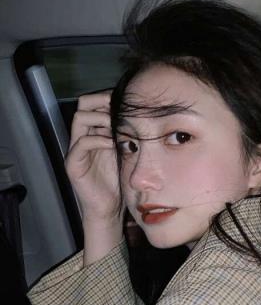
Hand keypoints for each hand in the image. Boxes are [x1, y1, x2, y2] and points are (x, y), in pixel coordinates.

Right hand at [65, 91, 122, 225]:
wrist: (109, 207)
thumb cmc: (118, 180)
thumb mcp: (125, 153)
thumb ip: (126, 136)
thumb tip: (142, 117)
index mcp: (95, 133)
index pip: (94, 104)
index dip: (107, 97)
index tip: (127, 97)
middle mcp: (83, 137)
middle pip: (84, 105)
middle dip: (102, 101)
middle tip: (120, 105)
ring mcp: (76, 150)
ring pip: (80, 119)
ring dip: (100, 117)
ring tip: (116, 123)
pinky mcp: (73, 164)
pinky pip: (81, 144)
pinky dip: (97, 140)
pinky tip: (111, 143)